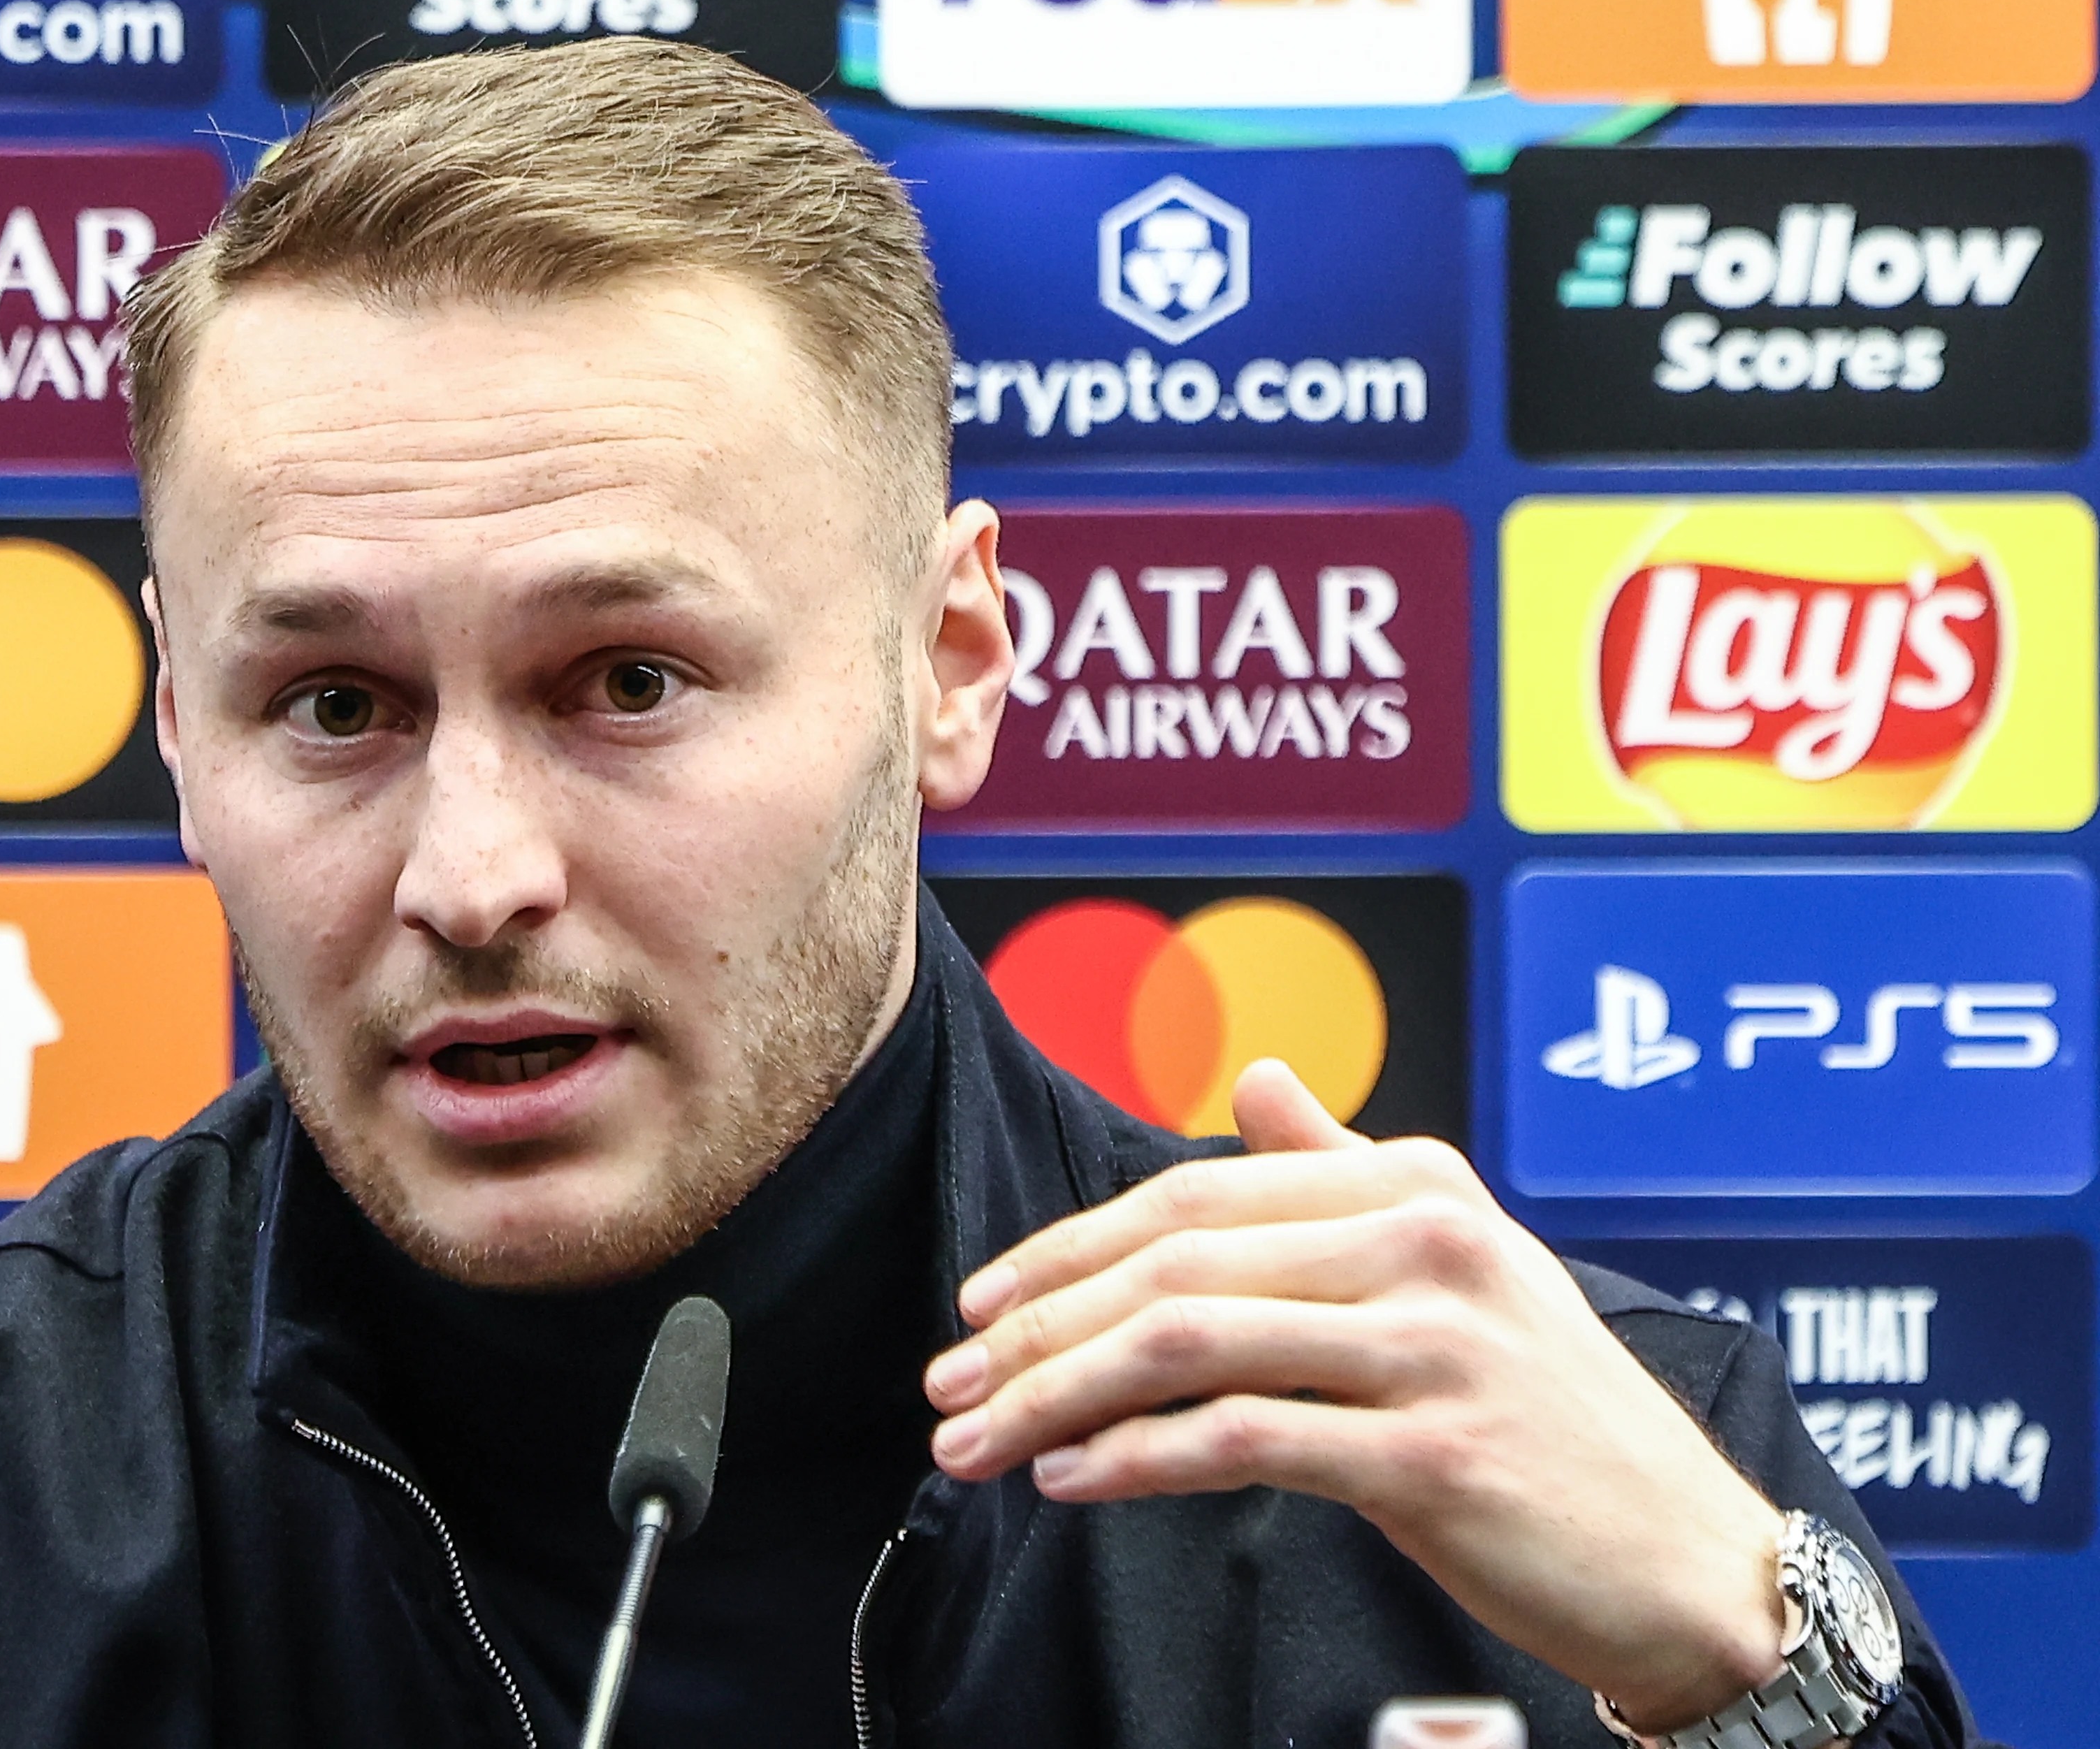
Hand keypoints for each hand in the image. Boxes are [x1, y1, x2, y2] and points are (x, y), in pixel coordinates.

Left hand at [923, 1059, 1790, 1732]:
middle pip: (1173, 1266)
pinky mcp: (1435, 1453)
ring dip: (1056, 1397)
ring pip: (1187, 1346)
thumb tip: (1260, 1081)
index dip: (1067, 1248)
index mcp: (1417, 1186)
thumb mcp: (1465, 1266)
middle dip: (1037, 1328)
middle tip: (950, 1386)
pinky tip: (1070, 1480)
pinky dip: (1134, 1459)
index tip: (981, 1307)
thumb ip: (1348, 1172)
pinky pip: (1242, 1440)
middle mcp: (1425, 1244)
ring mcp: (1433, 1345)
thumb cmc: (1556, 1419)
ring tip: (977, 1441)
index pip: (1193, 1198)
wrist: (1693, 1561)